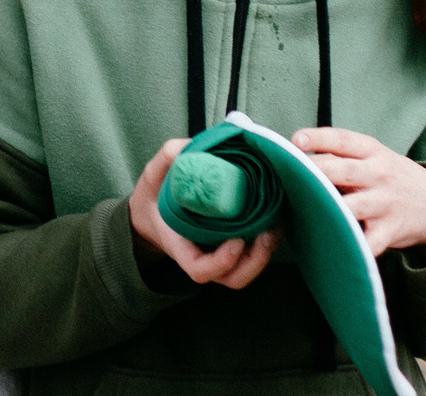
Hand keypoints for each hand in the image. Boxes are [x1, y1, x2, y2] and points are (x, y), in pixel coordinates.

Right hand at [127, 137, 277, 288]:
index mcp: (179, 246)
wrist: (151, 212)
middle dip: (254, 262)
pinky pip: (251, 256)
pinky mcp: (230, 246)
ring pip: (245, 272)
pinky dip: (266, 244)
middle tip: (266, 233)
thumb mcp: (152, 175)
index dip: (221, 263)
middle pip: (233, 278)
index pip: (200, 269)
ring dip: (265, 254)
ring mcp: (217, 255)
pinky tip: (274, 219)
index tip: (235, 241)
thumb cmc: (153, 197)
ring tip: (274, 226)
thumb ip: (168, 159)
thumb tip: (188, 147)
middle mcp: (201, 256)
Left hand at [294, 128, 425, 256]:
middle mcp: (378, 174)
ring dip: (328, 209)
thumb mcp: (373, 156)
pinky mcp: (389, 231)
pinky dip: (352, 245)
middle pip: (343, 171)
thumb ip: (341, 156)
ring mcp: (384, 203)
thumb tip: (294, 156)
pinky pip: (369, 242)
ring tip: (302, 210)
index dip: (318, 138)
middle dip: (315, 173)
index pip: (342, 140)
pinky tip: (332, 246)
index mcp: (372, 151)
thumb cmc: (389, 176)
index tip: (295, 140)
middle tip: (288, 176)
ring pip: (353, 206)